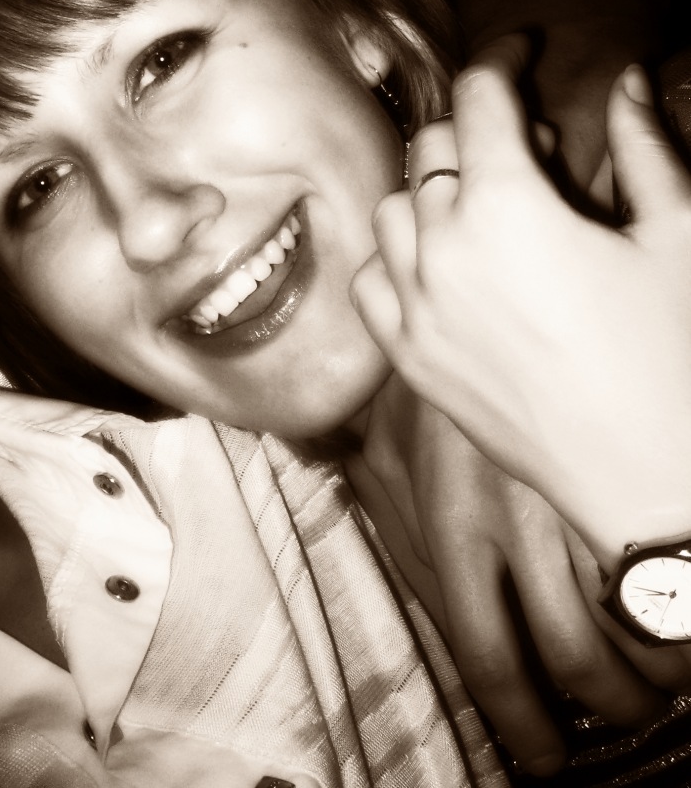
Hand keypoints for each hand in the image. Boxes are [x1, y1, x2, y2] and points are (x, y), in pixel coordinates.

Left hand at [351, 379, 680, 777]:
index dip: (522, 721)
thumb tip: (412, 590)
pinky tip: (668, 606)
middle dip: (603, 706)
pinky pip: (636, 550)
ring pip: (622, 611)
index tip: (545, 752)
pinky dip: (660, 595)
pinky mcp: (598, 465)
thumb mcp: (383, 453)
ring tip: (659, 679)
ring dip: (649, 662)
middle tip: (624, 718)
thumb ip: (388, 523)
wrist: (467, 302)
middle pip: (568, 655)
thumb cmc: (425, 383)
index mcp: (452, 531)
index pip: (488, 657)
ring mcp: (565, 494)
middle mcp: (513, 526)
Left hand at [352, 36, 690, 570]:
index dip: (503, 57)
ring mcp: (416, 310)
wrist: (649, 482)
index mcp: (507, 204)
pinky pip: (372, 282)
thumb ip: (644, 146)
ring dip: (431, 188)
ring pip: (392, 209)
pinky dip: (396, 255)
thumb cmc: (674, 356)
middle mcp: (442, 249)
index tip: (523, 51)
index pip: (479, 96)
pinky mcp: (410, 361)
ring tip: (483, 203)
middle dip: (473, 126)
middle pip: (430, 146)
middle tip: (527, 145)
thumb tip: (629, 81)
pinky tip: (436, 262)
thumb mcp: (677, 235)